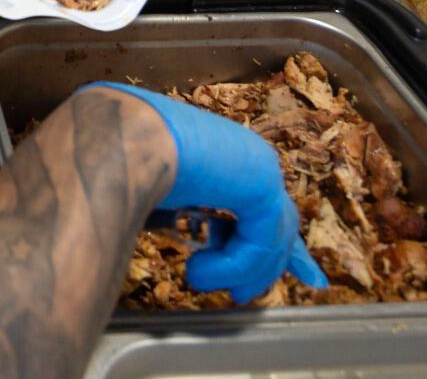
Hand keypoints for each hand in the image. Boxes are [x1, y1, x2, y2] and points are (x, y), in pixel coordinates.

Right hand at [87, 83, 328, 303]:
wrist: (118, 136)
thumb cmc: (117, 156)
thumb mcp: (153, 194)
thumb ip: (174, 214)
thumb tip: (172, 233)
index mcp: (218, 153)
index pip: (262, 198)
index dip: (282, 237)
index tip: (309, 272)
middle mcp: (244, 155)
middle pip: (279, 220)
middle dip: (282, 259)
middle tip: (274, 291)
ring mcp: (258, 166)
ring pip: (271, 237)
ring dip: (236, 271)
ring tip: (198, 280)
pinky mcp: (262, 183)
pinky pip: (259, 242)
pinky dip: (230, 266)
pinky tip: (197, 269)